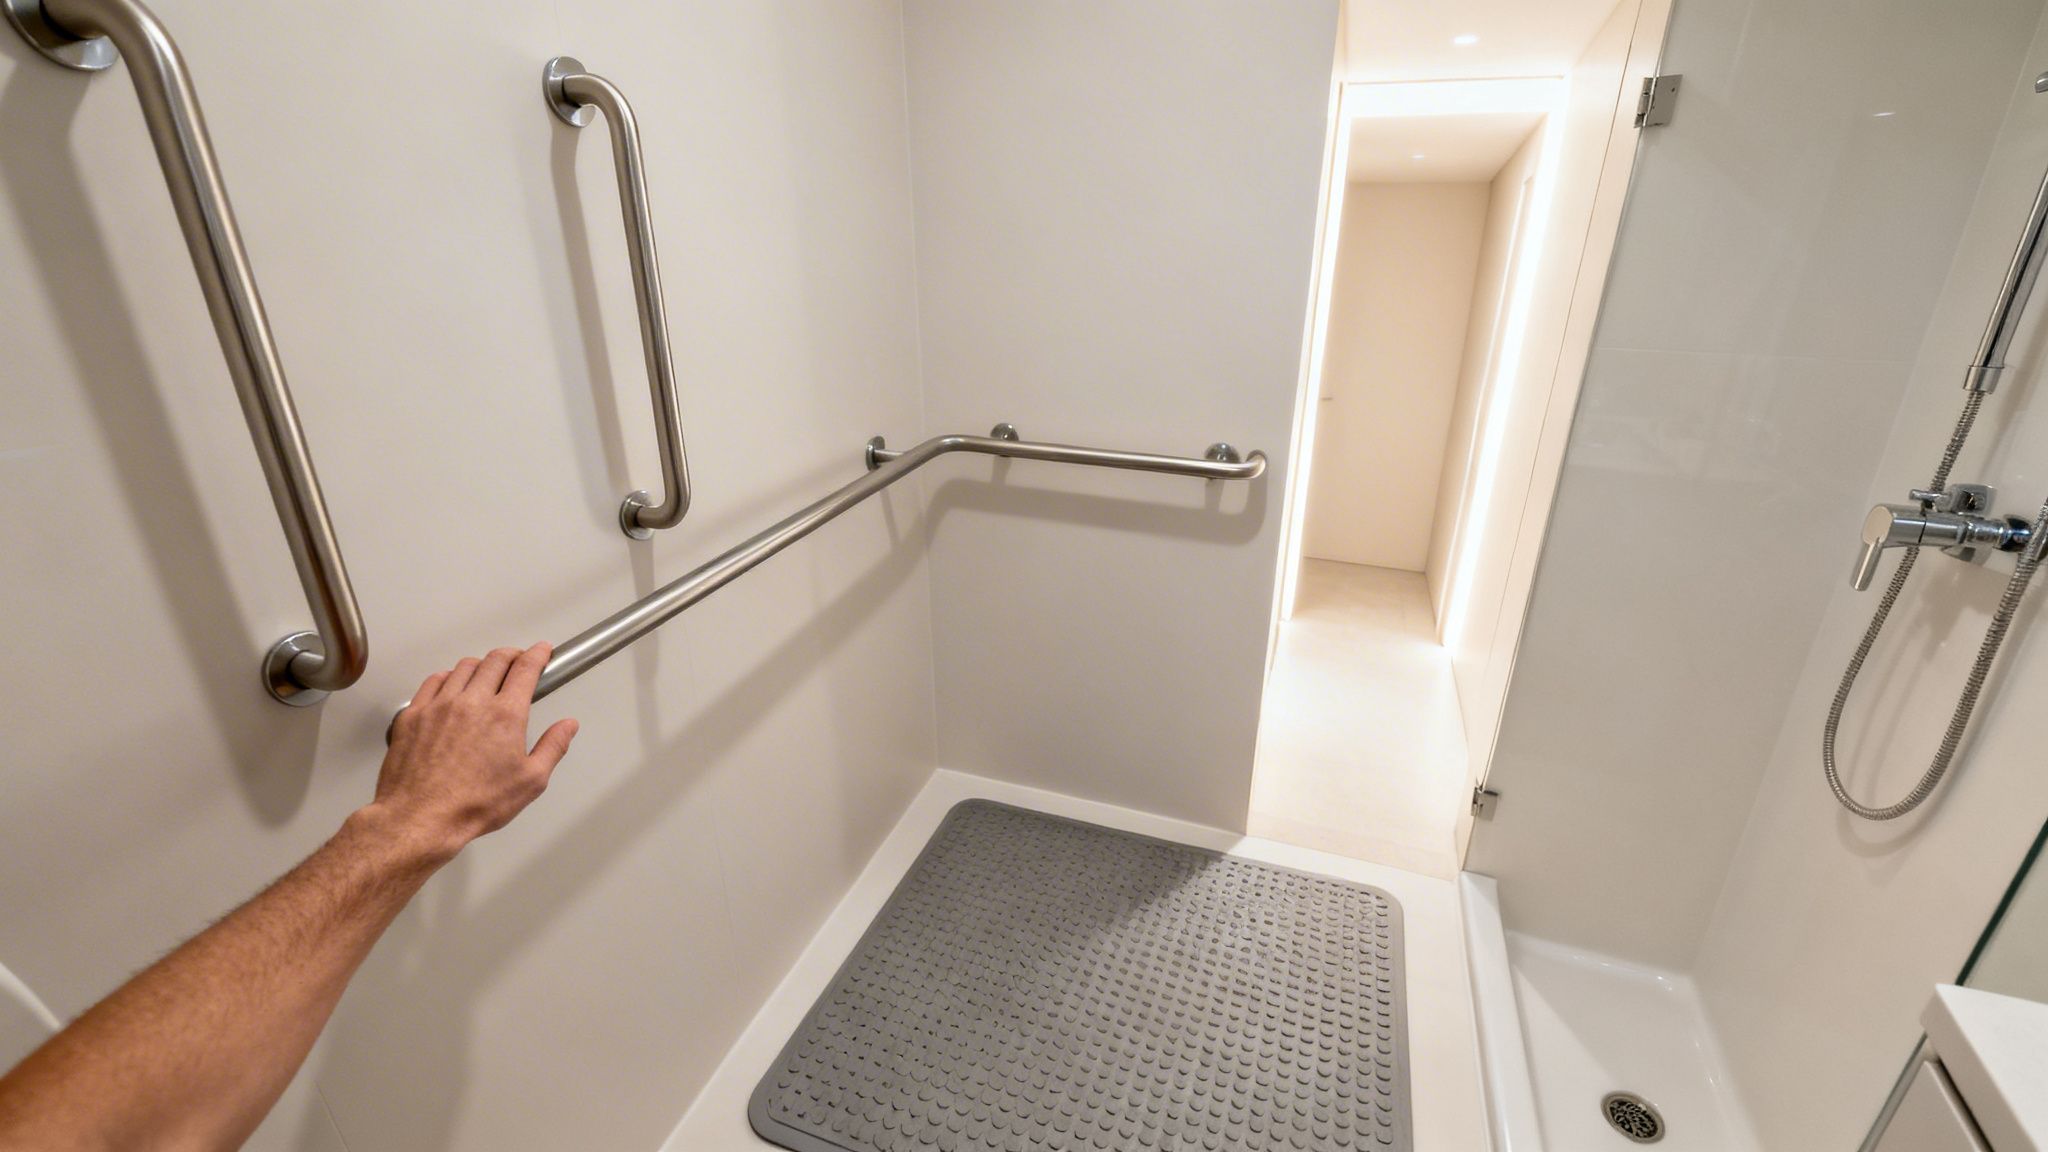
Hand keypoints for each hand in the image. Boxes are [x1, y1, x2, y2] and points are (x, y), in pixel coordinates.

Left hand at [371, 644, 578, 860]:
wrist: (420, 817)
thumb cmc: (472, 804)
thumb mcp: (530, 782)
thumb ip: (553, 747)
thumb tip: (567, 726)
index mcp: (505, 715)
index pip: (525, 669)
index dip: (537, 654)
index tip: (541, 651)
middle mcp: (472, 702)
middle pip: (495, 660)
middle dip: (512, 655)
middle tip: (518, 659)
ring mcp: (439, 705)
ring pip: (464, 667)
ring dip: (481, 665)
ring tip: (487, 674)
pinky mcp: (414, 715)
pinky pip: (433, 681)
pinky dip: (448, 677)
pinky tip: (452, 685)